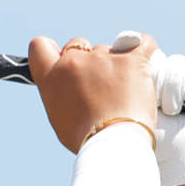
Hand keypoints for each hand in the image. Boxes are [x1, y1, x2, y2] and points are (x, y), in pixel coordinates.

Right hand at [27, 31, 158, 153]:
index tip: (63, 58)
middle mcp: (74, 62)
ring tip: (123, 93)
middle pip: (78, 45)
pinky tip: (143, 63)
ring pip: (109, 49)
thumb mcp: (60, 118)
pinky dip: (144, 49)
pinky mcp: (131, 59)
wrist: (114, 143)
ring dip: (116, 64)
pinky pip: (141, 42)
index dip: (52, 50)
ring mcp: (103, 58)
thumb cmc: (87, 138)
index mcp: (52, 77)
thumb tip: (69, 87)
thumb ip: (61, 94)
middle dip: (88, 60)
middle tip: (99, 84)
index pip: (40, 46)